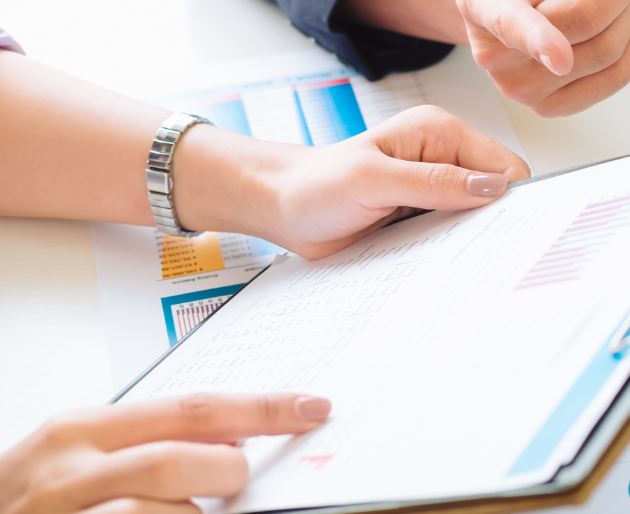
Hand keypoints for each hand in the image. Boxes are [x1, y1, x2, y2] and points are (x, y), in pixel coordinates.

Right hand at [0, 392, 330, 513]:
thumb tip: (235, 445)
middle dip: (226, 474)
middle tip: (238, 485)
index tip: (312, 408)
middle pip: (179, 461)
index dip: (261, 409)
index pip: (192, 409)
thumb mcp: (81, 458)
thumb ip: (148, 444)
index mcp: (81, 431)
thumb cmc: (36, 501)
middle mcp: (68, 473)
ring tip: (198, 513)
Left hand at [176, 105, 530, 257]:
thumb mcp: (372, 180)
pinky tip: (437, 260)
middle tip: (476, 251)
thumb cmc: (315, 185)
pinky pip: (455, 235)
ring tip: (450, 257)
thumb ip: (433, 183)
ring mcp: (436, 189)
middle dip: (492, 222)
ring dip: (469, 240)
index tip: (507, 232)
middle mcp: (444, 157)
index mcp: (440, 132)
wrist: (281, 208)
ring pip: (478, 218)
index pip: (503, 166)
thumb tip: (492, 188)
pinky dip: (451, 250)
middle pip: (496, 194)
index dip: (510, 198)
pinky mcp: (425, 215)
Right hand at [458, 0, 629, 115]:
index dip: (537, 39)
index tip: (560, 57)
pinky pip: (616, 77)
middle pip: (583, 26)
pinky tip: (621, 23)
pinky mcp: (551, 106)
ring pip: (608, 51)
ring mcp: (521, 88)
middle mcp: (494, 54)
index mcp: (481, 1)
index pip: (511, 23)